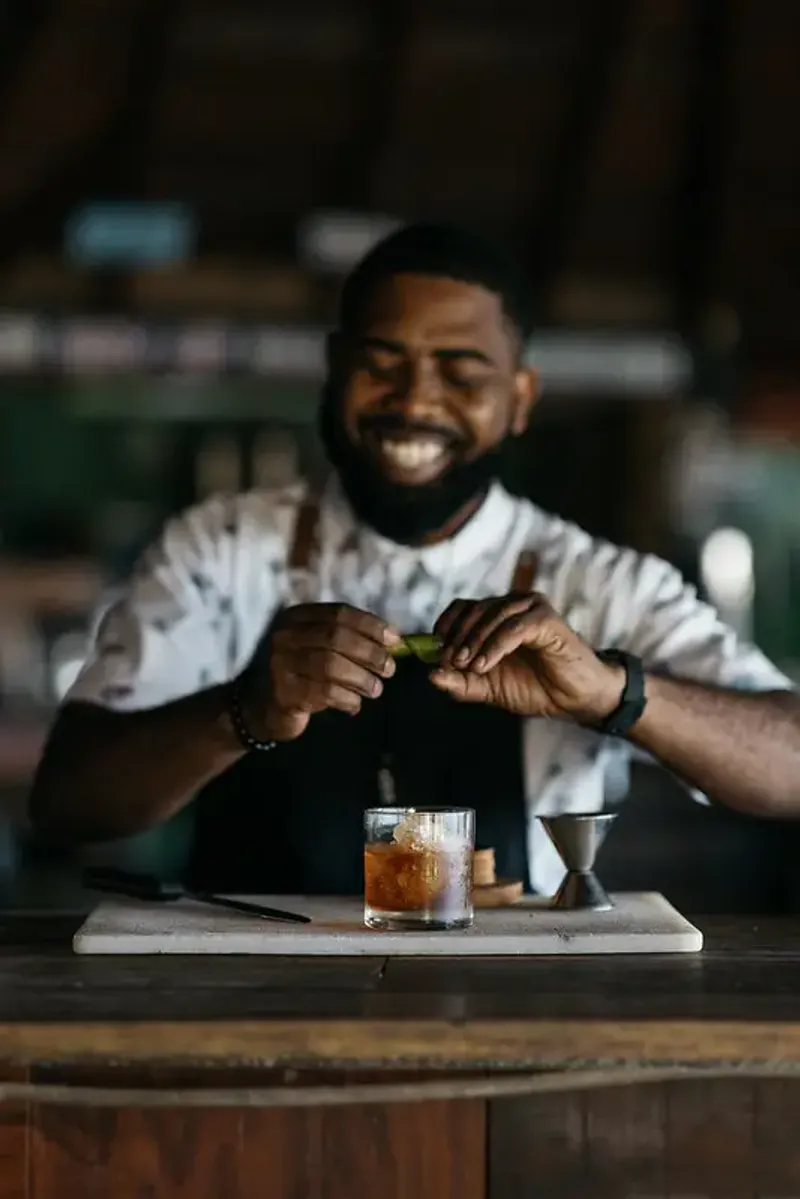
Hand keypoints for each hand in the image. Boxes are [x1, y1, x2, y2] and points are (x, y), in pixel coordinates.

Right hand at [240, 604, 399, 740]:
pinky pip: (324, 692)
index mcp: (295, 617)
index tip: (395, 640)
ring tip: (376, 689)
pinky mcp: (282, 692)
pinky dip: (347, 698)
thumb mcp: (317, 649)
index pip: (339, 613)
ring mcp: (279, 663)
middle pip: (337, 636)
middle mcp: (283, 635)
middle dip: (370, 653)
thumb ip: (348, 641)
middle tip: (389, 669)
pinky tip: (355, 705)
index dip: (371, 625)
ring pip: (331, 664)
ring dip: (361, 678)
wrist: (258, 707)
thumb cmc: (300, 675)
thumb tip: (395, 641)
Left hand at [430, 593, 623, 723]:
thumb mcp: (489, 689)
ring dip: (474, 641)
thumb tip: (431, 676)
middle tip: (450, 662)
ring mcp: (531, 608)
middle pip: (474, 608)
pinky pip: (514, 627)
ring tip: (468, 666)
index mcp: (496, 617)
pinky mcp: (546, 619)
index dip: (445, 626)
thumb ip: (461, 683)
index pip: (462, 608)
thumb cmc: (534, 688)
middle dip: (457, 637)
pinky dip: (495, 645)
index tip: (436, 651)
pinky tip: (484, 664)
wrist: (574, 700)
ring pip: (492, 614)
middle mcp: (512, 606)